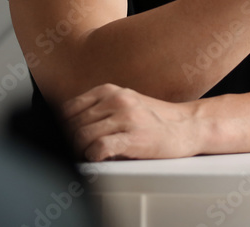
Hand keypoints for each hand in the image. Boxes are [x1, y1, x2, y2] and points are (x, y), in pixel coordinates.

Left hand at [61, 83, 202, 160]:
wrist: (186, 128)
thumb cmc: (153, 121)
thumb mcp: (124, 104)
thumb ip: (98, 109)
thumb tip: (66, 126)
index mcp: (110, 90)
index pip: (68, 108)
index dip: (63, 128)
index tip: (67, 139)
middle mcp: (116, 99)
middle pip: (72, 124)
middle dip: (71, 142)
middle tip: (78, 153)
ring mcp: (125, 117)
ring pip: (81, 136)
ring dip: (80, 152)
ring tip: (89, 157)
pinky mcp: (133, 136)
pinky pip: (98, 148)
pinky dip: (93, 156)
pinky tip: (100, 158)